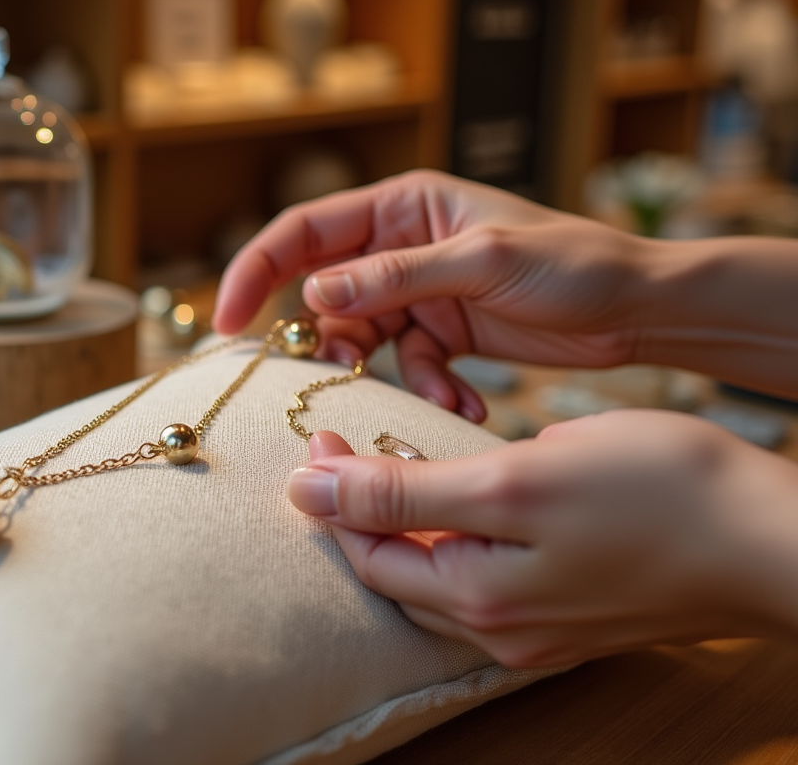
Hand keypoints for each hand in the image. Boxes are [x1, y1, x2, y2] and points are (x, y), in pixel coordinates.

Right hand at [214, 170, 652, 417]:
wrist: (636, 308)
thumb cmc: (572, 262)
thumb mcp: (481, 261)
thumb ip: (395, 275)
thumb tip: (313, 293)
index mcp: (403, 206)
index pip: (304, 232)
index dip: (256, 271)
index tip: (226, 321)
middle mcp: (401, 245)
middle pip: (325, 290)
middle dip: (325, 337)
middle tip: (329, 376)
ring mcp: (420, 291)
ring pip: (363, 336)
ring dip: (384, 373)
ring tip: (430, 390)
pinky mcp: (443, 331)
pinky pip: (407, 365)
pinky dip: (427, 388)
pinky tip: (466, 401)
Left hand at [286, 412, 797, 667]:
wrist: (773, 540)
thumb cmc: (656, 495)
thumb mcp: (515, 479)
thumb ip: (405, 493)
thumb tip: (309, 491)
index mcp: (477, 599)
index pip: (366, 552)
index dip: (331, 494)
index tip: (322, 430)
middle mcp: (498, 631)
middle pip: (395, 572)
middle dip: (358, 510)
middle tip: (345, 444)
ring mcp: (537, 629)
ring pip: (437, 578)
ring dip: (403, 527)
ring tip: (393, 467)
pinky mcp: (569, 615)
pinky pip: (483, 583)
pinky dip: (452, 542)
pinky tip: (459, 505)